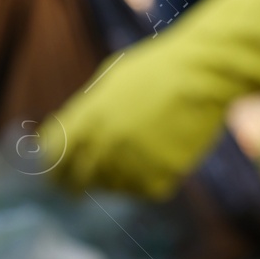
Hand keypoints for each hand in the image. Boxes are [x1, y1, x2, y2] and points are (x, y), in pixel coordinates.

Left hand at [42, 0, 259, 196]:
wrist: (206, 70)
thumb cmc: (159, 69)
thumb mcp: (110, 81)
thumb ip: (84, 113)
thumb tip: (62, 138)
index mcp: (86, 118)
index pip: (53, 157)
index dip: (53, 167)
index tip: (57, 173)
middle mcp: (104, 144)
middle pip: (78, 180)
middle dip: (80, 181)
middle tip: (86, 183)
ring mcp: (132, 162)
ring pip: (113, 187)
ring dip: (119, 177)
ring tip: (139, 152)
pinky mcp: (160, 176)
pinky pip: (145, 189)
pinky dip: (152, 179)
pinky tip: (162, 155)